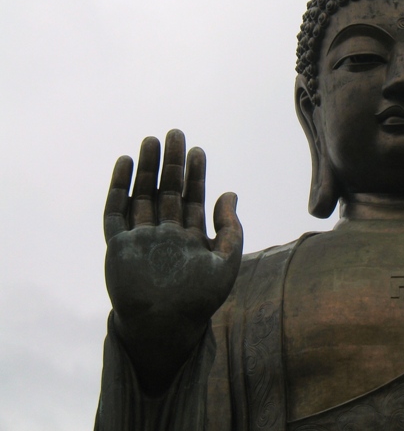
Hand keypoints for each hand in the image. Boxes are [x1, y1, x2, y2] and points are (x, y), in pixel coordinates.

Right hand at [103, 129, 242, 393]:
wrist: (166, 327)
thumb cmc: (199, 300)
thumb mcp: (226, 262)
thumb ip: (231, 229)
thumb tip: (231, 193)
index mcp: (190, 237)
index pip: (192, 197)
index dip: (196, 174)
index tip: (199, 150)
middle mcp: (165, 234)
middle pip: (167, 190)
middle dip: (171, 163)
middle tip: (174, 133)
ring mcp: (141, 238)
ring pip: (142, 195)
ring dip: (146, 168)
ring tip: (150, 140)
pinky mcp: (118, 246)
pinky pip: (115, 212)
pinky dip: (119, 188)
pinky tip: (125, 164)